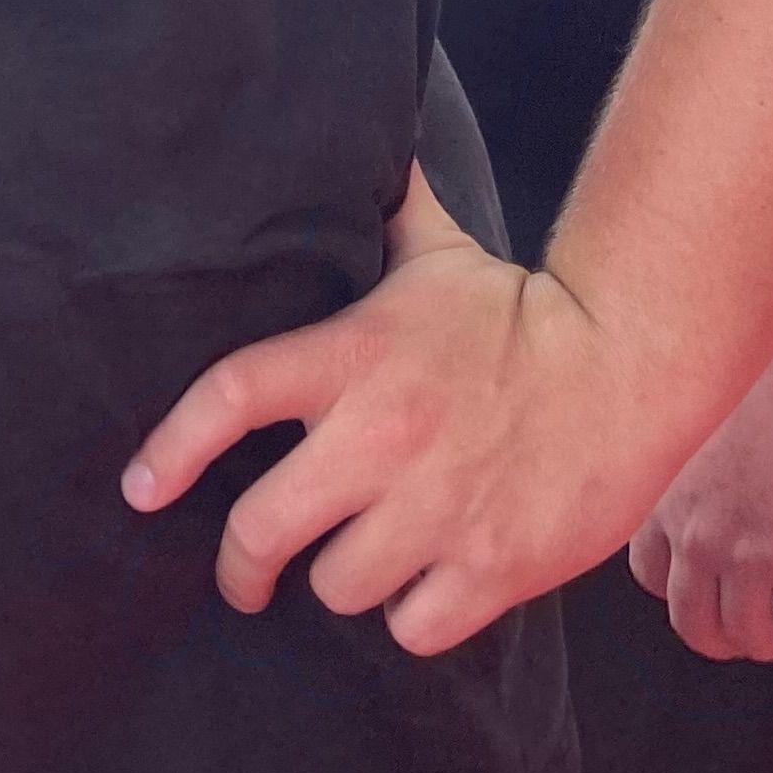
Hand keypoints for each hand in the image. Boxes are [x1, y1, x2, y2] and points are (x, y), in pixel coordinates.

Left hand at [122, 169, 686, 654]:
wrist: (632, 364)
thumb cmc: (523, 311)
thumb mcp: (438, 255)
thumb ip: (384, 213)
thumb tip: (360, 146)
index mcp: (351, 358)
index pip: (227, 400)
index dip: (170, 450)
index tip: (140, 490)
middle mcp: (379, 438)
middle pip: (262, 530)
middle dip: (241, 566)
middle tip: (244, 576)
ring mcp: (434, 509)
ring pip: (337, 588)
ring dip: (343, 582)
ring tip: (363, 560)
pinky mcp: (491, 566)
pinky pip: (412, 627)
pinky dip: (412, 616)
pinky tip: (425, 587)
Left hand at [626, 359, 772, 665]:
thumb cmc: (766, 399)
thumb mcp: (701, 449)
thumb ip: (694, 496)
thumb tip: (711, 537)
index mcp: (666, 504)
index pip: (651, 579)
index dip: (685, 595)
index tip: (714, 593)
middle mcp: (697, 537)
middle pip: (695, 626)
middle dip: (728, 638)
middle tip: (757, 630)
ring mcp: (750, 556)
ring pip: (753, 639)